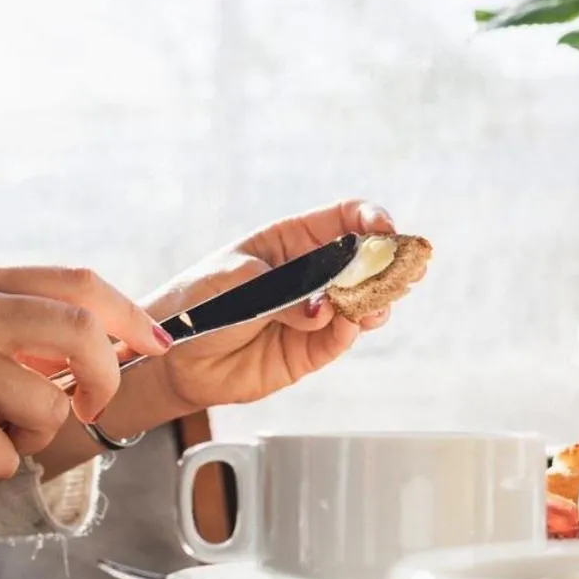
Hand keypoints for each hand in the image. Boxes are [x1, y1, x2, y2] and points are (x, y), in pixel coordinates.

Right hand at [0, 266, 170, 513]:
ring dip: (28, 437)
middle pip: (82, 334)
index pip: (78, 285)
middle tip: (95, 408)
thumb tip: (97, 346)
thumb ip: (10, 327)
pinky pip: (8, 456)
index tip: (158, 346)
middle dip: (107, 378)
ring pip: (49, 408)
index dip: (129, 318)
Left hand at [101, 200, 412, 428]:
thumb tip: (323, 310)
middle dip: (388, 264)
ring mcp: (314, 313)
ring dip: (377, 300)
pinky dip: (351, 330)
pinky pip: (342, 337)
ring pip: (362, 302)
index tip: (386, 230)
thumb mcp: (234, 284)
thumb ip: (283, 294)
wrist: (172, 358)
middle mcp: (310, 275)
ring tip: (375, 303)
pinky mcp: (311, 350)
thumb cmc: (196, 304)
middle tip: (406, 270)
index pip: (343, 219)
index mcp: (291, 241)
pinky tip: (350, 323)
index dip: (371, 219)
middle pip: (363, 262)